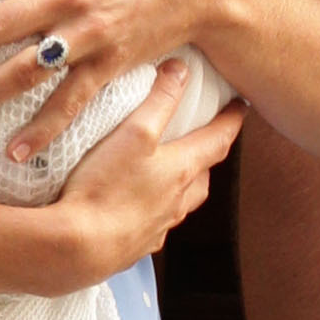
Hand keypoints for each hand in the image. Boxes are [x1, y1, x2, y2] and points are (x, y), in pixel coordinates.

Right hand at [54, 63, 243, 277]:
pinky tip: (137, 207)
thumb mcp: (135, 132)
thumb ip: (160, 100)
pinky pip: (154, 225)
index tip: (241, 106)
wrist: (78, 248)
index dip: (231, 121)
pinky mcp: (134, 246)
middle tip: (204, 141)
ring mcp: (157, 228)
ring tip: (171, 174)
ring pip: (181, 203)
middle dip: (207, 157)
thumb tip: (181, 71)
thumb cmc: (105, 188)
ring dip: (183, 187)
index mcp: (182, 170)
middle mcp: (177, 202)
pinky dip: (154, 211)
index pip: (218, 140)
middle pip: (202, 176)